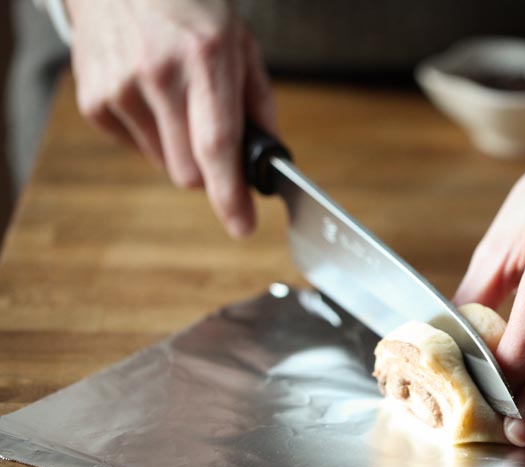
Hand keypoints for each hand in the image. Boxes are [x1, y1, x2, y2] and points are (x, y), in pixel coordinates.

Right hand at [66, 0, 275, 237]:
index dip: (230, 194)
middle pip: (189, 172)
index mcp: (205, 59)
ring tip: (179, 101)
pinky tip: (151, 96)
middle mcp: (158, 75)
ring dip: (180, 150)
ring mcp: (119, 88)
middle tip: (216, 140)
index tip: (243, 225)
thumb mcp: (241, 42)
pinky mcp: (94, 101)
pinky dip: (153, 136)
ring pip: (165, 166)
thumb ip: (259, 104)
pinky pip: (137, 149)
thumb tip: (269, 158)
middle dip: (211, 171)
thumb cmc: (191, 7)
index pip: (217, 145)